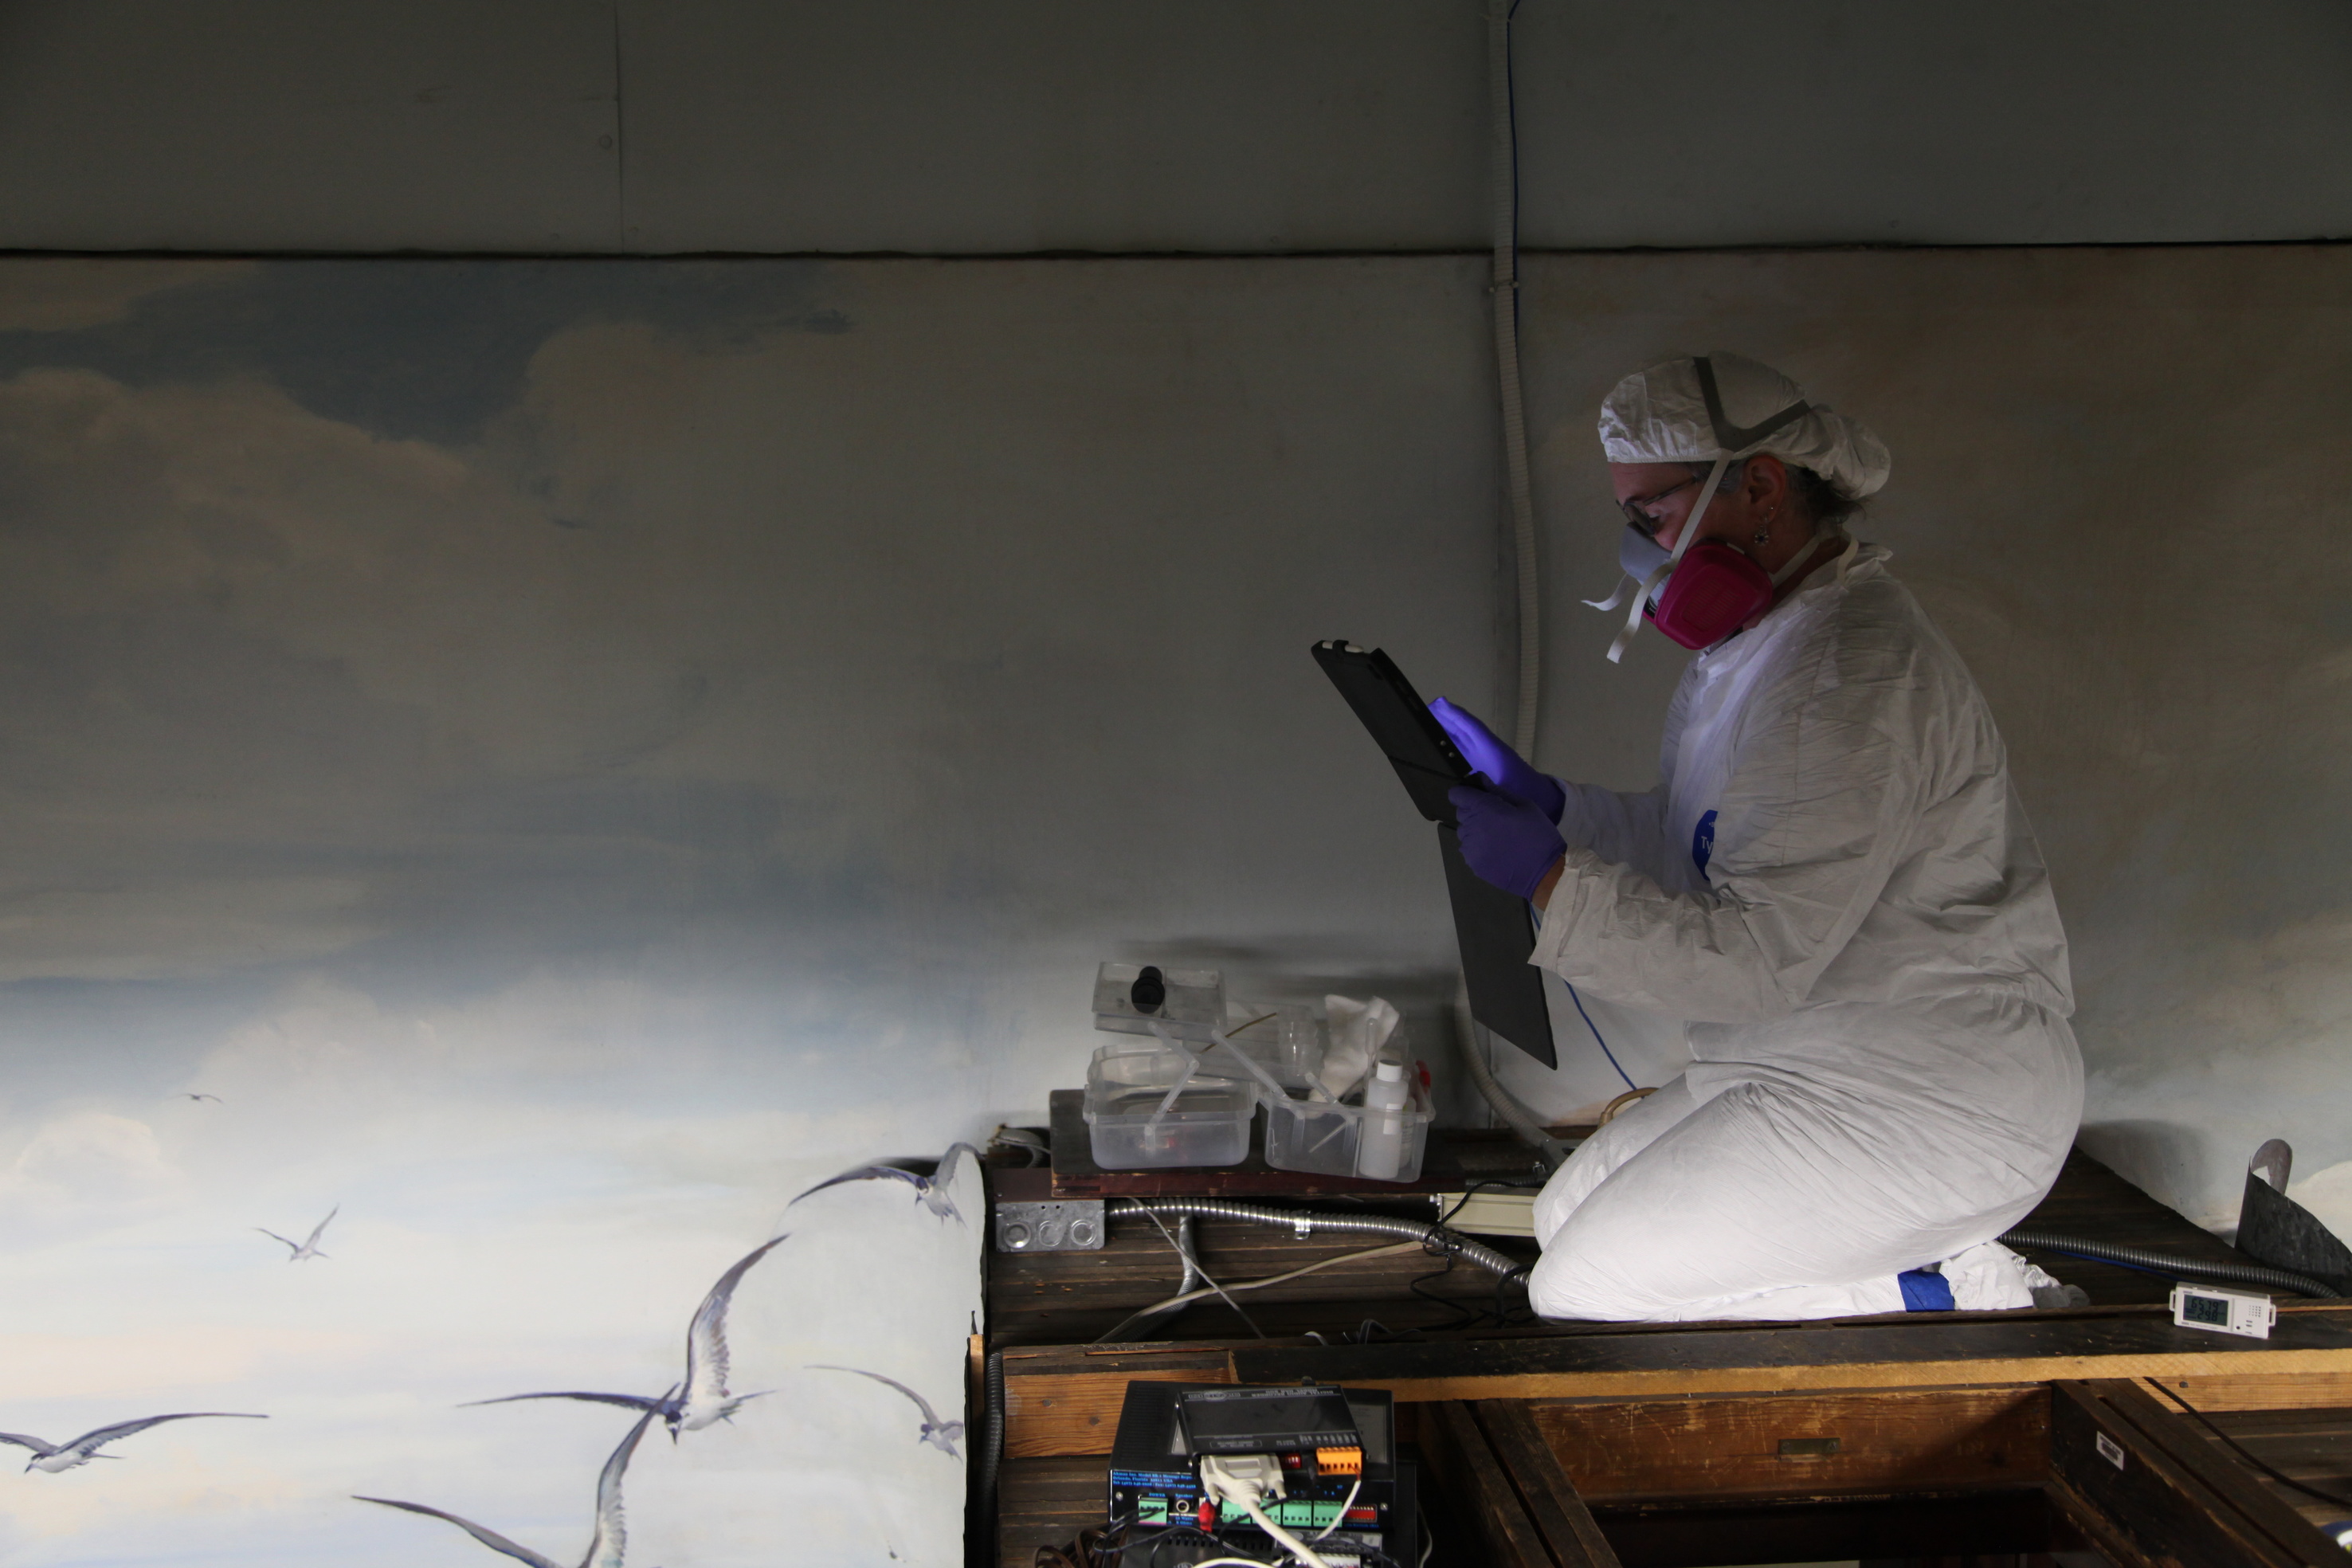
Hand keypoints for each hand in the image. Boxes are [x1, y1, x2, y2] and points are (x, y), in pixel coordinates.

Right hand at [1429, 698, 1563, 822]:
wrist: (1542, 798)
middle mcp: (1486, 749)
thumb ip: (1488, 788)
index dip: (1456, 716)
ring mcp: (1483, 756)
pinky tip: (1438, 744)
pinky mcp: (1481, 764)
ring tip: (1427, 720)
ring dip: (1445, 728)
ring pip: (1462, 737)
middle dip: (1446, 717)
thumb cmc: (1526, 792)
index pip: (1473, 728)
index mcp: (1494, 751)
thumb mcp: (1507, 791)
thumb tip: (1464, 788)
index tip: (1440, 704)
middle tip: (1426, 708)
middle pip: (1464, 729)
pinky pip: (1462, 749)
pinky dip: (1450, 742)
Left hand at [1449, 780, 1566, 901]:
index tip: (1478, 796)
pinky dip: (1478, 847)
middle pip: (1461, 812)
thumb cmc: (1538, 834)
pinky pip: (1468, 849)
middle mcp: (1471, 826)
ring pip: (1464, 832)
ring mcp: (1469, 847)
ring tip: (1498, 837)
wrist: (1544, 872)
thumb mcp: (1524, 806)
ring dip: (1475, 830)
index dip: (1465, 793)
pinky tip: (1496, 852)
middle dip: (1474, 811)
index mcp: (1483, 808)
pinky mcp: (1472, 864)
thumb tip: (1480, 780)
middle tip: (1496, 818)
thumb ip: (1498, 791)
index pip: (1456, 794)